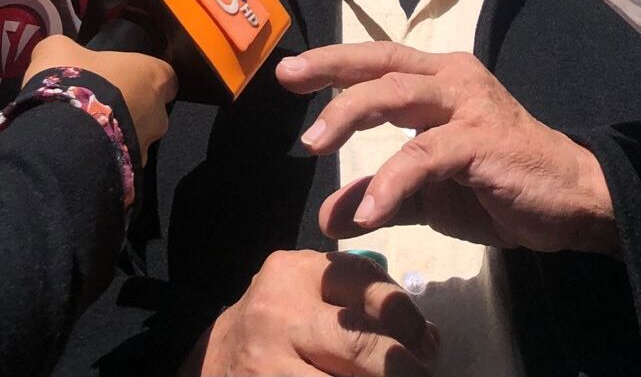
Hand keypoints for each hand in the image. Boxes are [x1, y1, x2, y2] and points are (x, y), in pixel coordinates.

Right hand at [23, 35, 176, 162]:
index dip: (146, 77)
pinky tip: (80, 157)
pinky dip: (106, 162)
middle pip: (152, 110)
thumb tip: (61, 53)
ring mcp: (147, 148)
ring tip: (85, 137)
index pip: (165, 76)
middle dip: (131, 111)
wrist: (61, 138)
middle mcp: (159, 113)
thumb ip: (68, 50)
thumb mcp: (57, 51)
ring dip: (117, 138)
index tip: (125, 79)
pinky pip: (120, 166)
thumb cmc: (73, 81)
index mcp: (152, 75)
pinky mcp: (130, 176)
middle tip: (99, 108)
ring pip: (136, 141)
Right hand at [184, 249, 437, 376]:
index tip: (428, 346)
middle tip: (423, 376)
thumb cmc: (278, 322)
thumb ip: (358, 299)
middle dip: (403, 370)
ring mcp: (266, 364)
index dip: (409, 319)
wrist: (213, 360)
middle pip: (361, 345)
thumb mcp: (308, 292)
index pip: (367, 285)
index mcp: (296, 273)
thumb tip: (427, 340)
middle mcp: (279, 314)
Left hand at [276, 44, 617, 256]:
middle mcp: (452, 80)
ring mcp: (468, 106)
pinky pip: (425, 155)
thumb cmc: (501, 187)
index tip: (289, 73)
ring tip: (313, 146)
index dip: (333, 63)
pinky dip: (392, 181)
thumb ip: (380, 196)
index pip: (377, 61)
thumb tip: (329, 217)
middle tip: (288, 79)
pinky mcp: (482, 141)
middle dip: (330, 68)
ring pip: (396, 95)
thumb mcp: (427, 194)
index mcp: (439, 80)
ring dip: (349, 116)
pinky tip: (369, 212)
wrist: (574, 203)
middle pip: (380, 63)